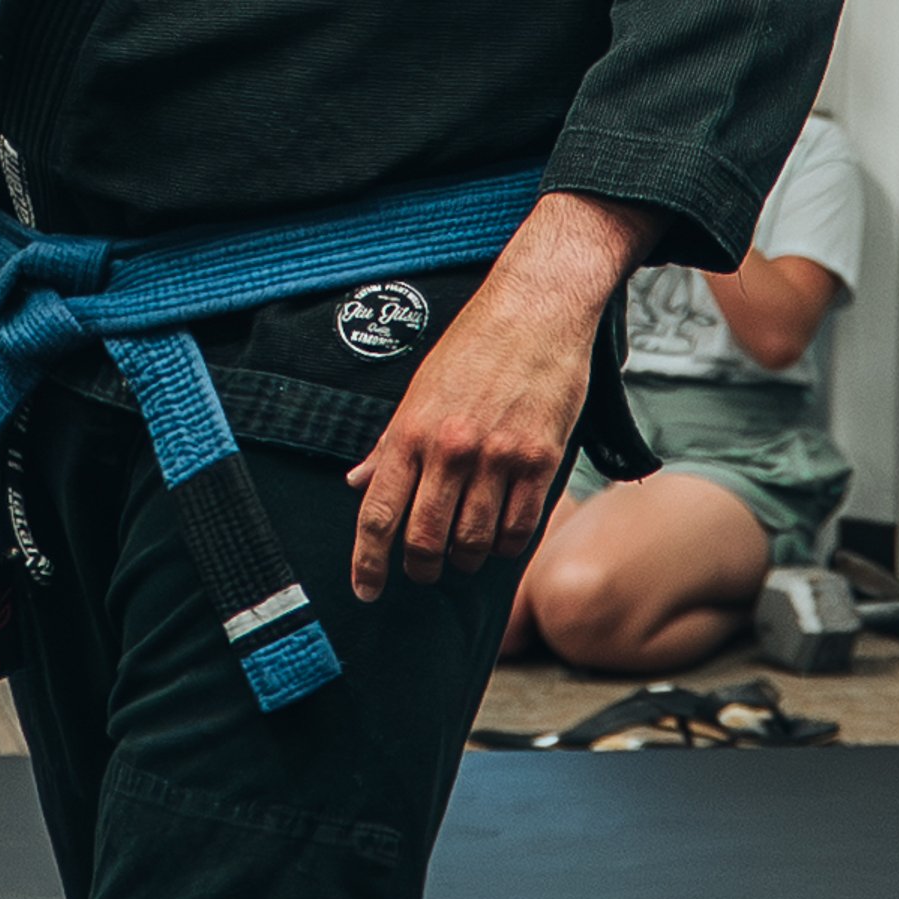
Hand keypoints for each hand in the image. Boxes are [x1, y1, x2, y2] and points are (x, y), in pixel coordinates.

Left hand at [346, 192, 657, 599]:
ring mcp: (497, 457)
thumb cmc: (474, 345)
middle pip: (425, 539)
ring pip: (473, 542)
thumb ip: (389, 443)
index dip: (367, 562)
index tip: (366, 589)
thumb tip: (358, 483)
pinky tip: (500, 537)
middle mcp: (450, 449)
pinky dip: (506, 544)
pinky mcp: (540, 459)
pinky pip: (519, 527)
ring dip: (464, 559)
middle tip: (423, 570)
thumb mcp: (418, 389)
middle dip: (420, 567)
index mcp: (411, 431)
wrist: (536, 308)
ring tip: (463, 552)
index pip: (377, 514)